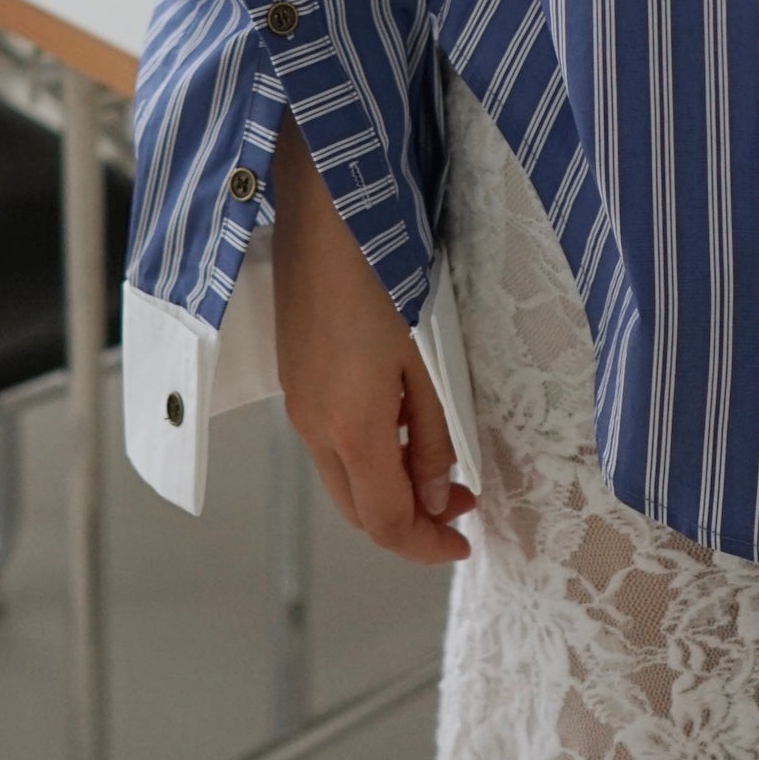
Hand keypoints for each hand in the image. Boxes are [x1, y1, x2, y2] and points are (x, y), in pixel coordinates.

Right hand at [270, 112, 474, 564]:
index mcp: (349, 424)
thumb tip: (440, 494)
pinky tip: (399, 434)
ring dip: (388, 492)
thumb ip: (431, 436)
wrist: (323, 214)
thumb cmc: (379, 274)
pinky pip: (329, 447)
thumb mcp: (423, 361)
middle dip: (409, 524)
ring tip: (439, 470)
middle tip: (460, 510)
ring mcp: (296, 405)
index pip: (385, 520)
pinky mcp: (293, 382)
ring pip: (342, 481)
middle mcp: (312, 425)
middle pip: (358, 512)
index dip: (426, 545)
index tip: (464, 543)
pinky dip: (367, 461)